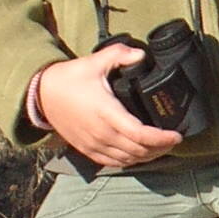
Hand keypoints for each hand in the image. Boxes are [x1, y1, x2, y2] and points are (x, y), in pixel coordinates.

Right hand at [37, 47, 183, 168]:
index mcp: (107, 113)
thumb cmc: (68, 79)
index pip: (141, 135)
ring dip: (147, 156)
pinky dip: (130, 161)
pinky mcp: (87, 150)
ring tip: (161, 147)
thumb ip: (119, 55)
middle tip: (173, 140)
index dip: (162, 138)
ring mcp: (94, 144)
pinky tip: (139, 154)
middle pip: (139, 151)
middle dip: (160, 148)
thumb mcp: (94, 62)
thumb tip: (140, 54)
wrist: (41, 95)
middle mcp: (102, 133)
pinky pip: (114, 163)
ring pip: (128, 160)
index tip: (177, 135)